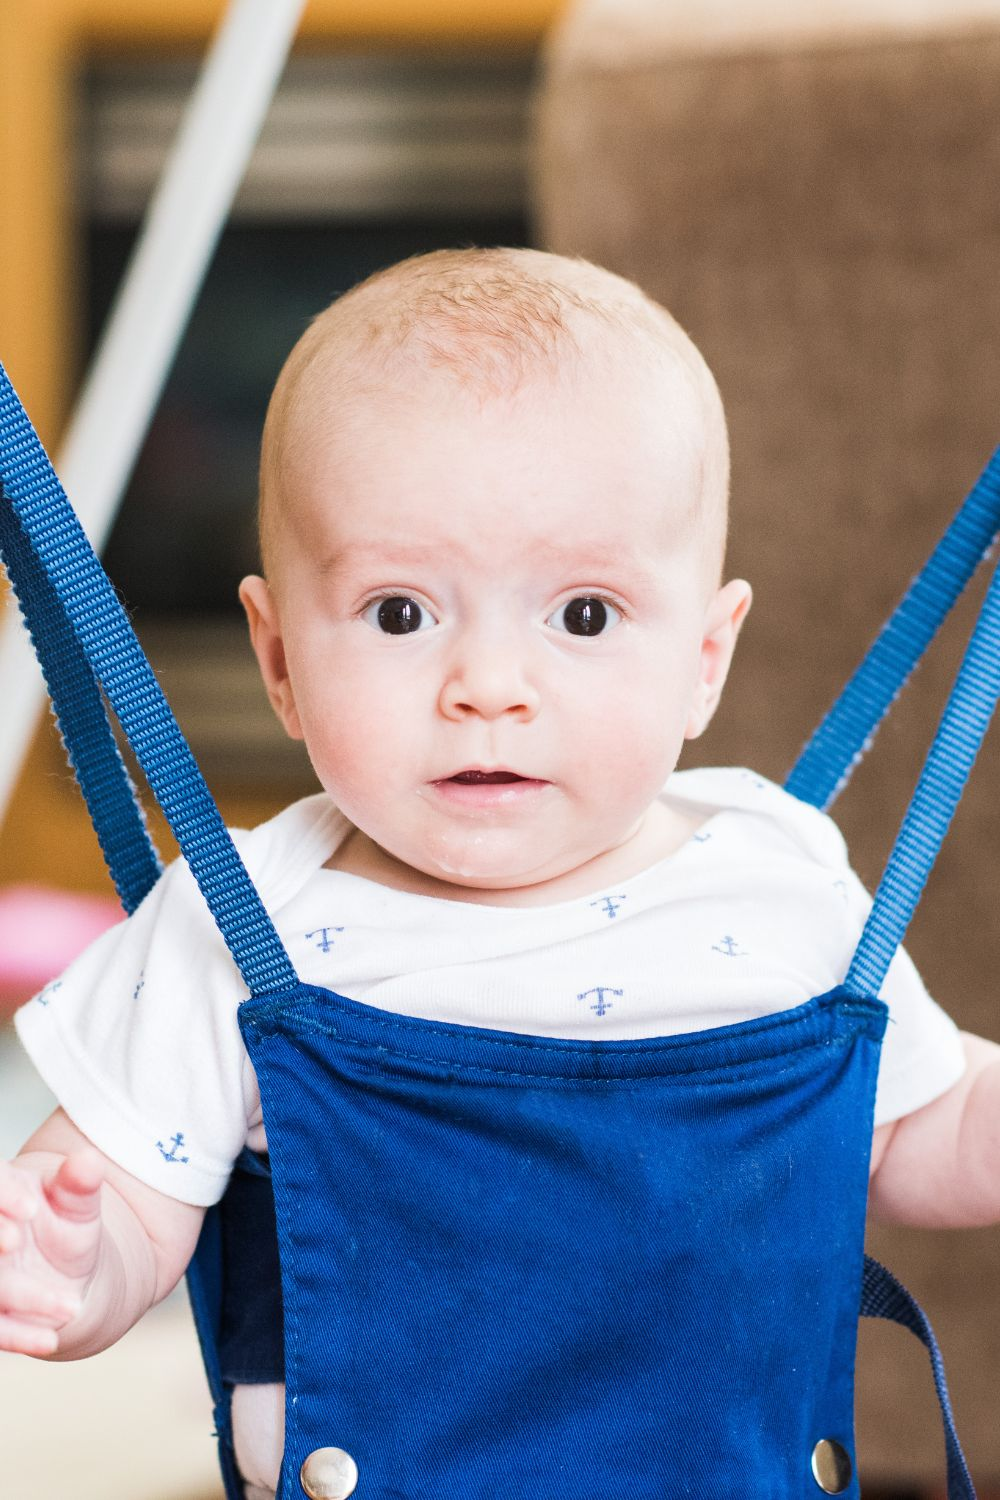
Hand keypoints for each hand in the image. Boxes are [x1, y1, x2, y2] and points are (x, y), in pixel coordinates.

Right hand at [0, 1150, 104, 1354]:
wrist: (64, 1266)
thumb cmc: (65, 1222)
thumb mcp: (78, 1203)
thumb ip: (80, 1183)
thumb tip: (90, 1160)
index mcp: (1, 1189)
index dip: (3, 1194)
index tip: (29, 1207)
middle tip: (14, 1241)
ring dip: (20, 1295)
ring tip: (70, 1306)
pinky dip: (19, 1334)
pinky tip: (50, 1340)